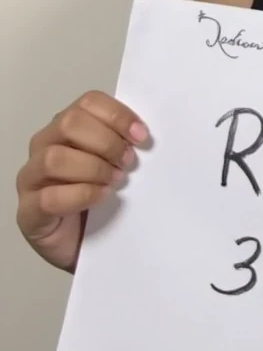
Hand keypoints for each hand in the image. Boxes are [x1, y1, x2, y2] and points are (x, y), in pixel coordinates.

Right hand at [16, 91, 148, 272]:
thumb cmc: (102, 201)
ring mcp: (31, 179)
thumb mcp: (115, 165)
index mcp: (65, 127)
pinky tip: (102, 197)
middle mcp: (43, 146)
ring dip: (93, 168)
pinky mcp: (28, 212)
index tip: (142, 136)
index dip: (117, 115)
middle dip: (106, 142)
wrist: (90, 249)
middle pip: (68, 123)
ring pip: (54, 158)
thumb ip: (123, 143)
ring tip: (117, 182)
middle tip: (128, 162)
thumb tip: (145, 134)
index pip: (88, 102)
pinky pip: (49, 197)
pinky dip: (81, 195)